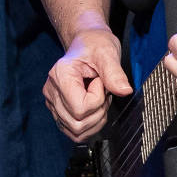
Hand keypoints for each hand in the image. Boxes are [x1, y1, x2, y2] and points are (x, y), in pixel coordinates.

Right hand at [45, 26, 133, 143]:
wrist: (87, 44)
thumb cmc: (94, 45)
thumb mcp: (107, 53)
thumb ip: (114, 72)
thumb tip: (125, 91)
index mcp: (60, 74)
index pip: (80, 108)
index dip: (98, 99)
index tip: (100, 82)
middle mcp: (52, 91)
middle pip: (78, 123)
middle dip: (98, 111)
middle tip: (102, 90)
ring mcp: (53, 103)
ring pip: (77, 131)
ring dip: (95, 119)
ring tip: (98, 98)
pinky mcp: (59, 112)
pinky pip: (75, 132)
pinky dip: (90, 125)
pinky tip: (94, 108)